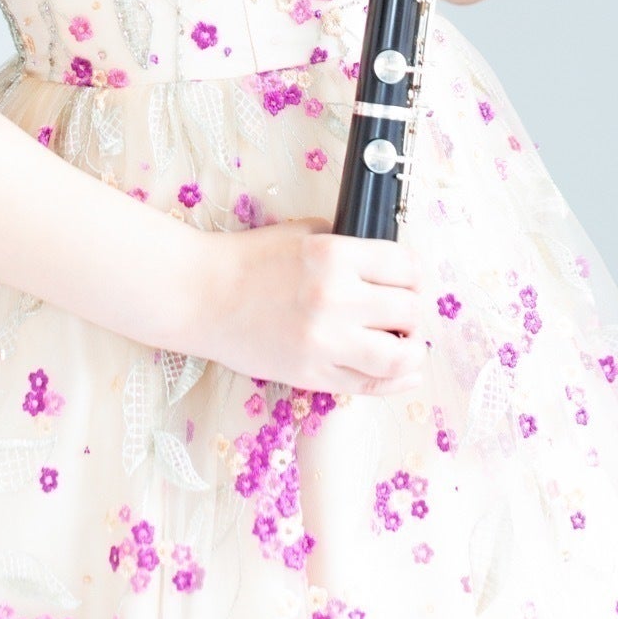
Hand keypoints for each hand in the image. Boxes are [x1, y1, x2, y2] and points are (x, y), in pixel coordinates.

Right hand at [186, 217, 429, 395]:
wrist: (202, 295)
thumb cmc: (249, 260)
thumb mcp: (302, 234)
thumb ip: (346, 245)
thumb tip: (388, 265)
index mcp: (334, 254)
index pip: (405, 266)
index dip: (415, 273)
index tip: (411, 279)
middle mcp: (335, 298)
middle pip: (409, 309)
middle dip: (413, 309)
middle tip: (405, 310)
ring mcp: (325, 342)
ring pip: (399, 355)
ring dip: (411, 348)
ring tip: (404, 342)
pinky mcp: (313, 375)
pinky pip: (370, 384)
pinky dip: (396, 381)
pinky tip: (404, 373)